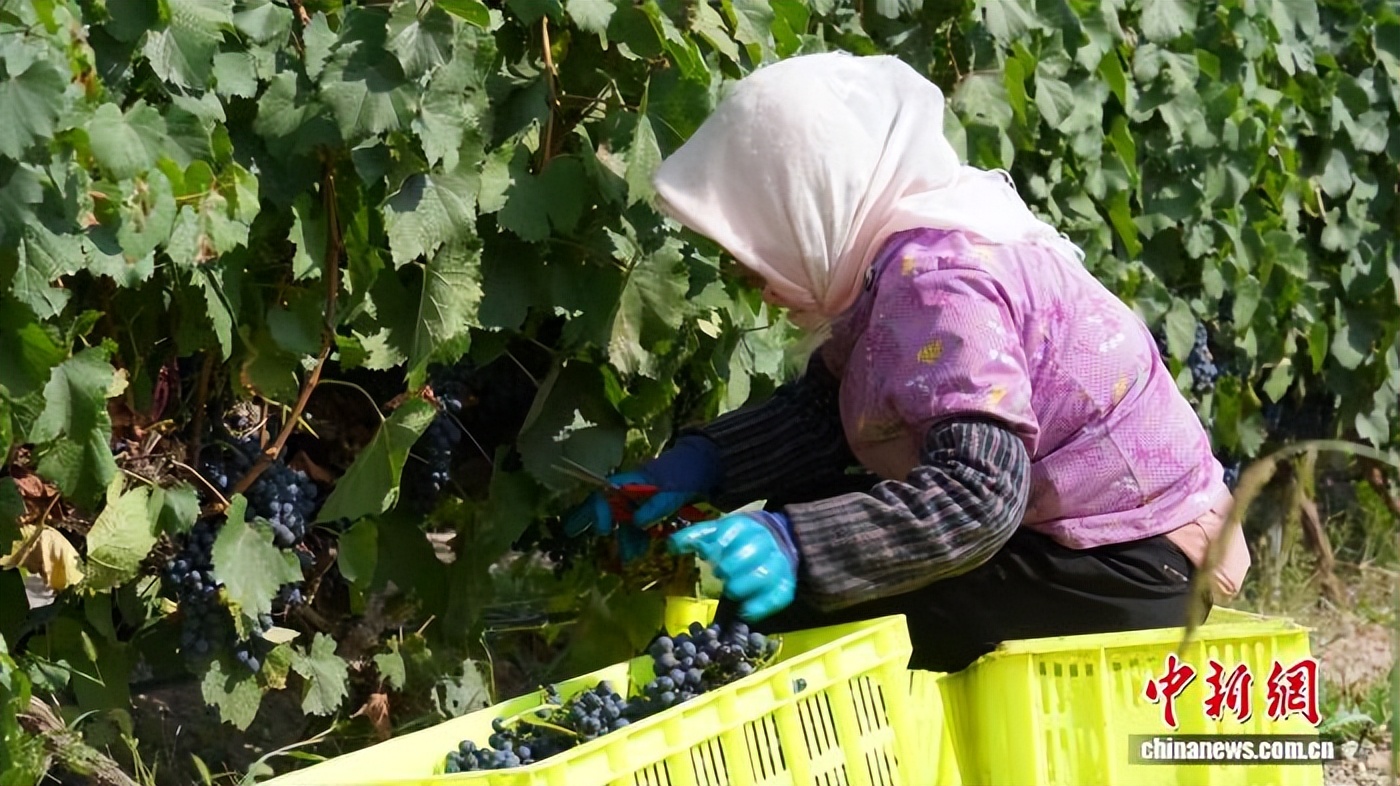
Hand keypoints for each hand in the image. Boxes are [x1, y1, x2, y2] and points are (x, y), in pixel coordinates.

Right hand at [563, 436, 721, 536]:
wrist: (702, 467)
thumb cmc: (684, 474)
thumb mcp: (672, 490)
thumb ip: (656, 505)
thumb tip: (638, 522)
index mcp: (631, 482)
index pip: (606, 495)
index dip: (600, 512)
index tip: (603, 530)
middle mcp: (631, 491)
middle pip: (605, 505)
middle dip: (590, 519)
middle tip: (571, 532)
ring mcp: (640, 500)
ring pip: (624, 520)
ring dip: (624, 538)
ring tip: (629, 557)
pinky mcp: (650, 509)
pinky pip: (638, 525)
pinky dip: (637, 538)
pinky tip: (638, 551)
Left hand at [668, 511, 797, 621]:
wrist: (782, 539)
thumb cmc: (740, 538)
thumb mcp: (719, 529)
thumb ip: (695, 536)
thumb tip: (671, 546)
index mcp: (744, 527)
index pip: (723, 540)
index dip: (714, 551)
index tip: (710, 556)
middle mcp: (764, 544)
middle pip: (738, 564)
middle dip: (727, 570)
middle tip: (723, 573)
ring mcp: (778, 565)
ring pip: (757, 579)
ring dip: (739, 588)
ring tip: (732, 589)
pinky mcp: (786, 587)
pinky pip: (772, 601)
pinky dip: (755, 608)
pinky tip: (743, 610)